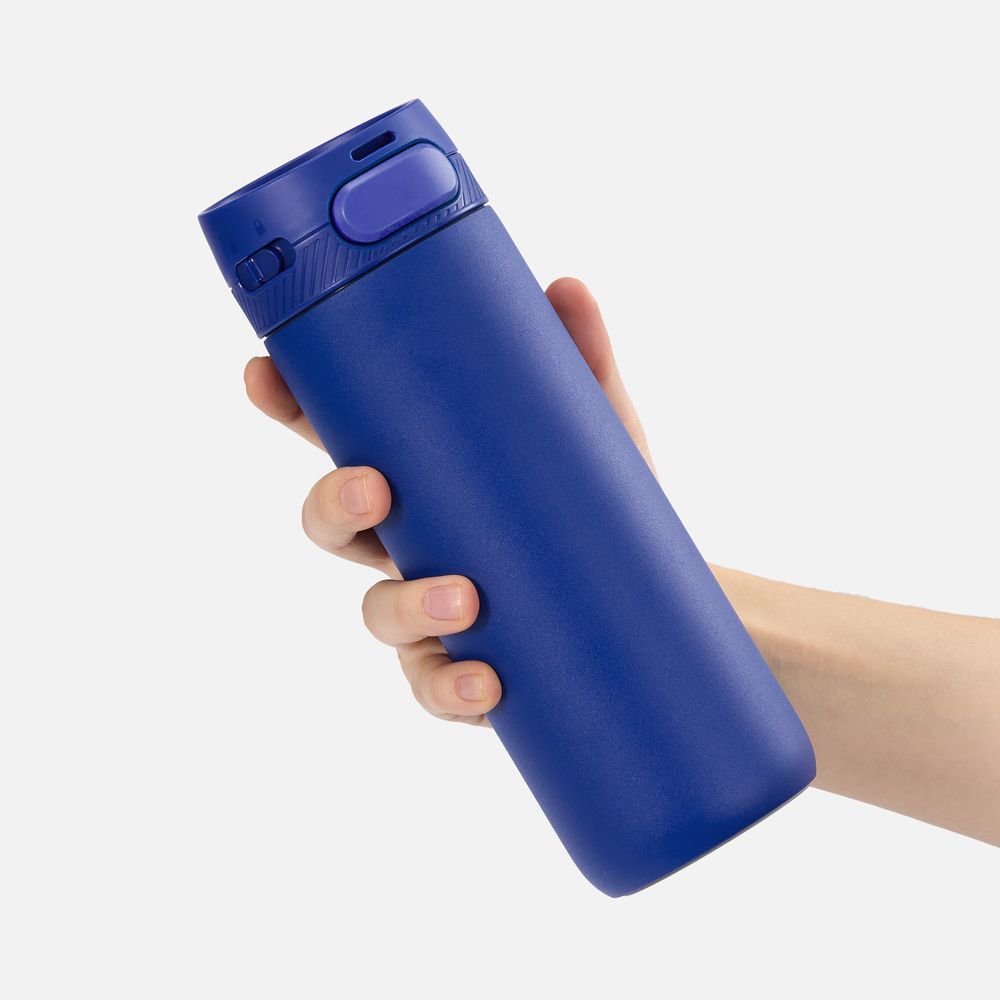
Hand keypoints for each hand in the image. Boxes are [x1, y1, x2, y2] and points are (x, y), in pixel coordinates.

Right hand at [243, 278, 653, 725]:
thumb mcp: (595, 430)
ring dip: (404, 606)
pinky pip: (435, 688)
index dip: (289, 409)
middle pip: (331, 526)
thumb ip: (580, 360)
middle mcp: (409, 542)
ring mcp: (430, 610)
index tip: (262, 374)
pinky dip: (453, 689)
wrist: (655, 599)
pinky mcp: (465, 669)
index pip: (338, 438)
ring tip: (464, 598)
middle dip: (331, 505)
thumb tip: (567, 286)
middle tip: (372, 489)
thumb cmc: (601, 504)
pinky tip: (488, 682)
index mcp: (422, 476)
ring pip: (375, 614)